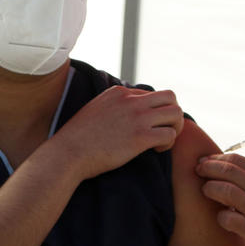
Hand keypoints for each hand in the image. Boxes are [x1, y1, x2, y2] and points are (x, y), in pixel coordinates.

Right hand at [51, 85, 183, 179]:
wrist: (68, 153)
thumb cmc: (78, 138)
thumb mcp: (95, 110)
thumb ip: (113, 107)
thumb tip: (125, 115)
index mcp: (119, 92)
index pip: (151, 94)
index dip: (154, 112)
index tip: (146, 127)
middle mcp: (131, 100)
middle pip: (170, 96)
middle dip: (172, 114)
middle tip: (164, 130)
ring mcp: (137, 117)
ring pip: (176, 113)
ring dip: (175, 128)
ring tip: (162, 141)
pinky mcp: (140, 136)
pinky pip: (170, 134)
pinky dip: (168, 143)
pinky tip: (155, 150)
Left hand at [195, 154, 244, 245]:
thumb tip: (228, 170)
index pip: (236, 160)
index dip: (217, 158)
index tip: (206, 161)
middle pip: (227, 172)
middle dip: (208, 168)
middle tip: (198, 170)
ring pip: (225, 191)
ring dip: (210, 189)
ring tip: (206, 190)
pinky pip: (227, 218)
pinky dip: (220, 215)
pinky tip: (221, 215)